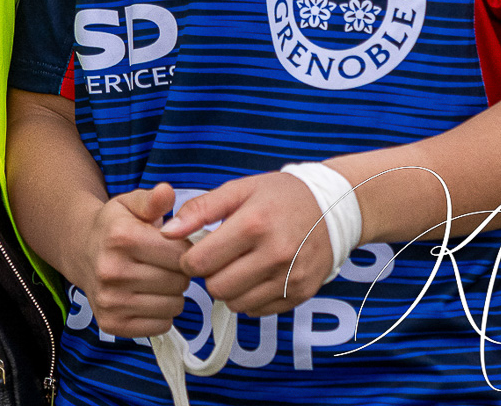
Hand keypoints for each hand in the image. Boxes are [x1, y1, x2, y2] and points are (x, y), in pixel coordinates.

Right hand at [69, 183, 192, 337]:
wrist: (81, 251)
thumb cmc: (114, 227)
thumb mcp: (131, 204)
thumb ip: (152, 200)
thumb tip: (166, 192)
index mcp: (121, 237)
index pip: (181, 254)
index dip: (185, 250)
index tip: (174, 247)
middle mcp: (112, 271)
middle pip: (179, 282)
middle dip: (179, 273)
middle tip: (165, 265)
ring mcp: (110, 300)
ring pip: (173, 306)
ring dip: (172, 295)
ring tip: (156, 280)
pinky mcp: (111, 323)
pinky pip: (160, 326)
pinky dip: (161, 314)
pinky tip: (147, 297)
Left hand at [161, 172, 331, 315]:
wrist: (333, 208)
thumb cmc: (281, 196)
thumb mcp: (239, 190)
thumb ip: (200, 210)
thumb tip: (167, 232)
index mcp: (254, 224)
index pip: (200, 262)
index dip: (189, 258)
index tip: (196, 250)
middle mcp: (275, 255)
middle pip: (216, 288)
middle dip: (209, 275)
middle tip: (217, 259)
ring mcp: (290, 278)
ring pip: (236, 304)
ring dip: (229, 289)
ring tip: (237, 266)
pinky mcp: (300, 293)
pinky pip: (258, 310)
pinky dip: (250, 297)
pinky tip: (256, 275)